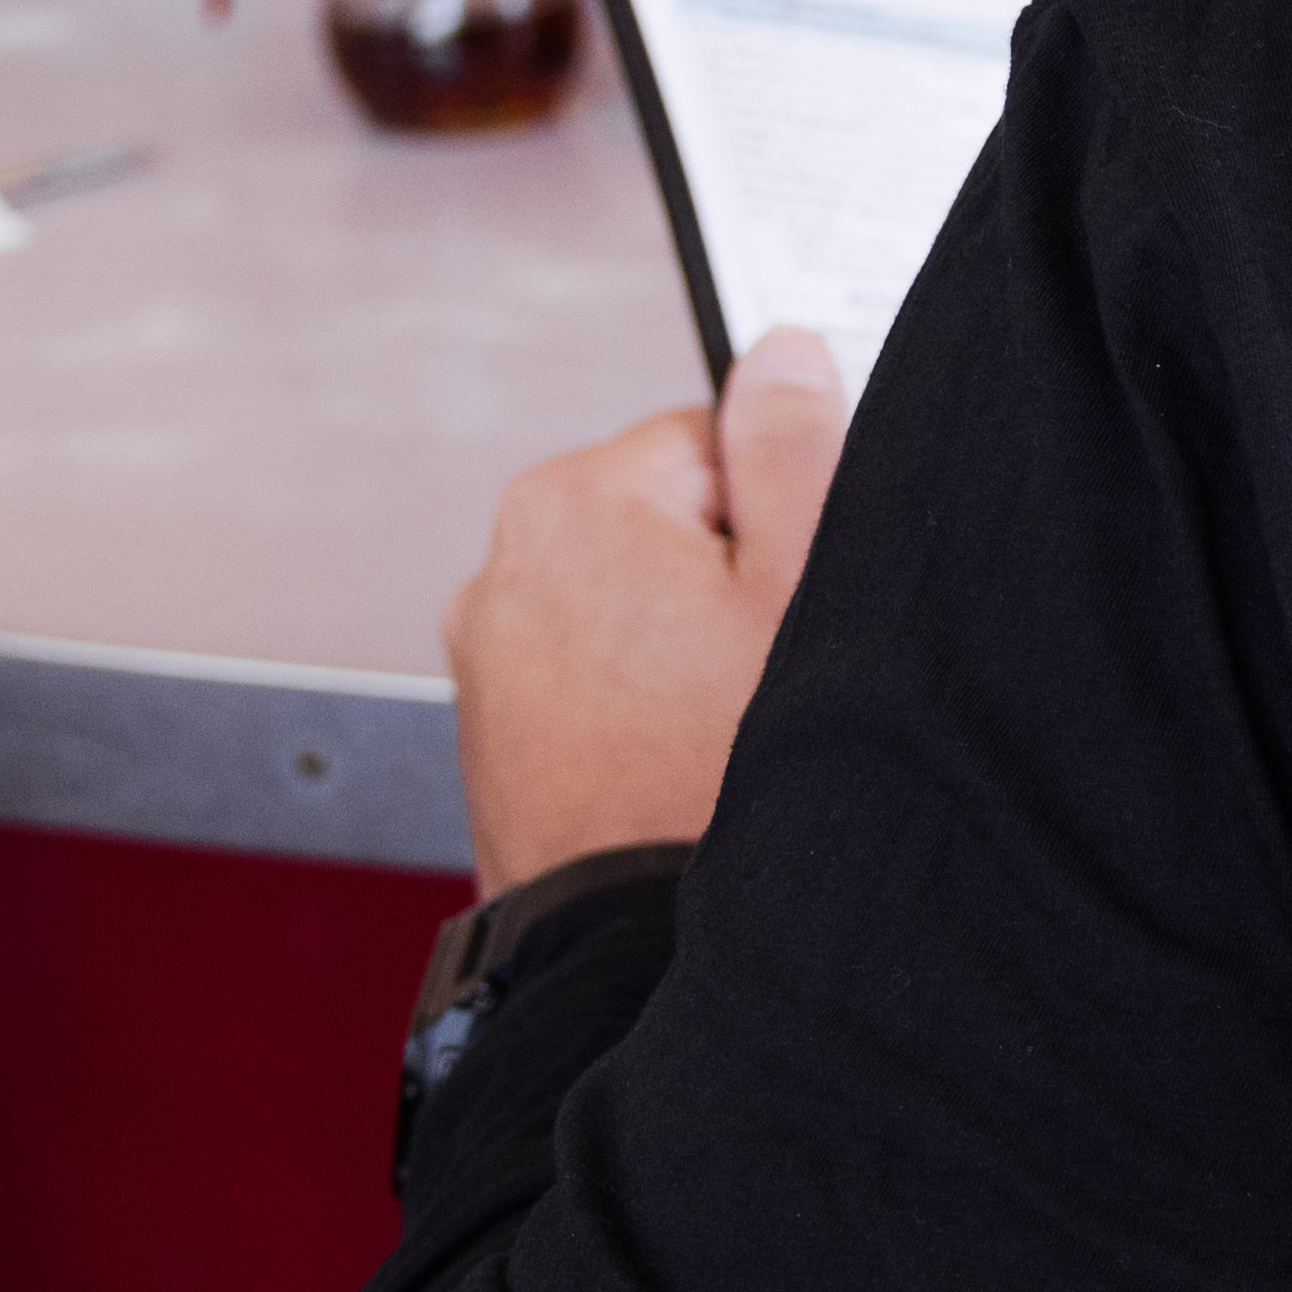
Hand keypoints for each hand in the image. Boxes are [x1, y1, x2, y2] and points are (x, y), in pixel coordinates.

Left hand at [447, 332, 849, 890]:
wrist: (636, 940)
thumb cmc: (721, 771)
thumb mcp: (803, 579)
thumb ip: (793, 441)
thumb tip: (781, 350)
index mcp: (574, 497)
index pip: (715, 439)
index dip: (780, 519)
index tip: (790, 598)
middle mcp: (504, 562)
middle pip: (665, 518)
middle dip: (722, 580)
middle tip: (758, 668)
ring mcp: (487, 648)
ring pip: (629, 601)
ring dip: (678, 645)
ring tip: (712, 725)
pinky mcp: (492, 722)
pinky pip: (590, 671)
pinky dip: (635, 701)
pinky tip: (671, 759)